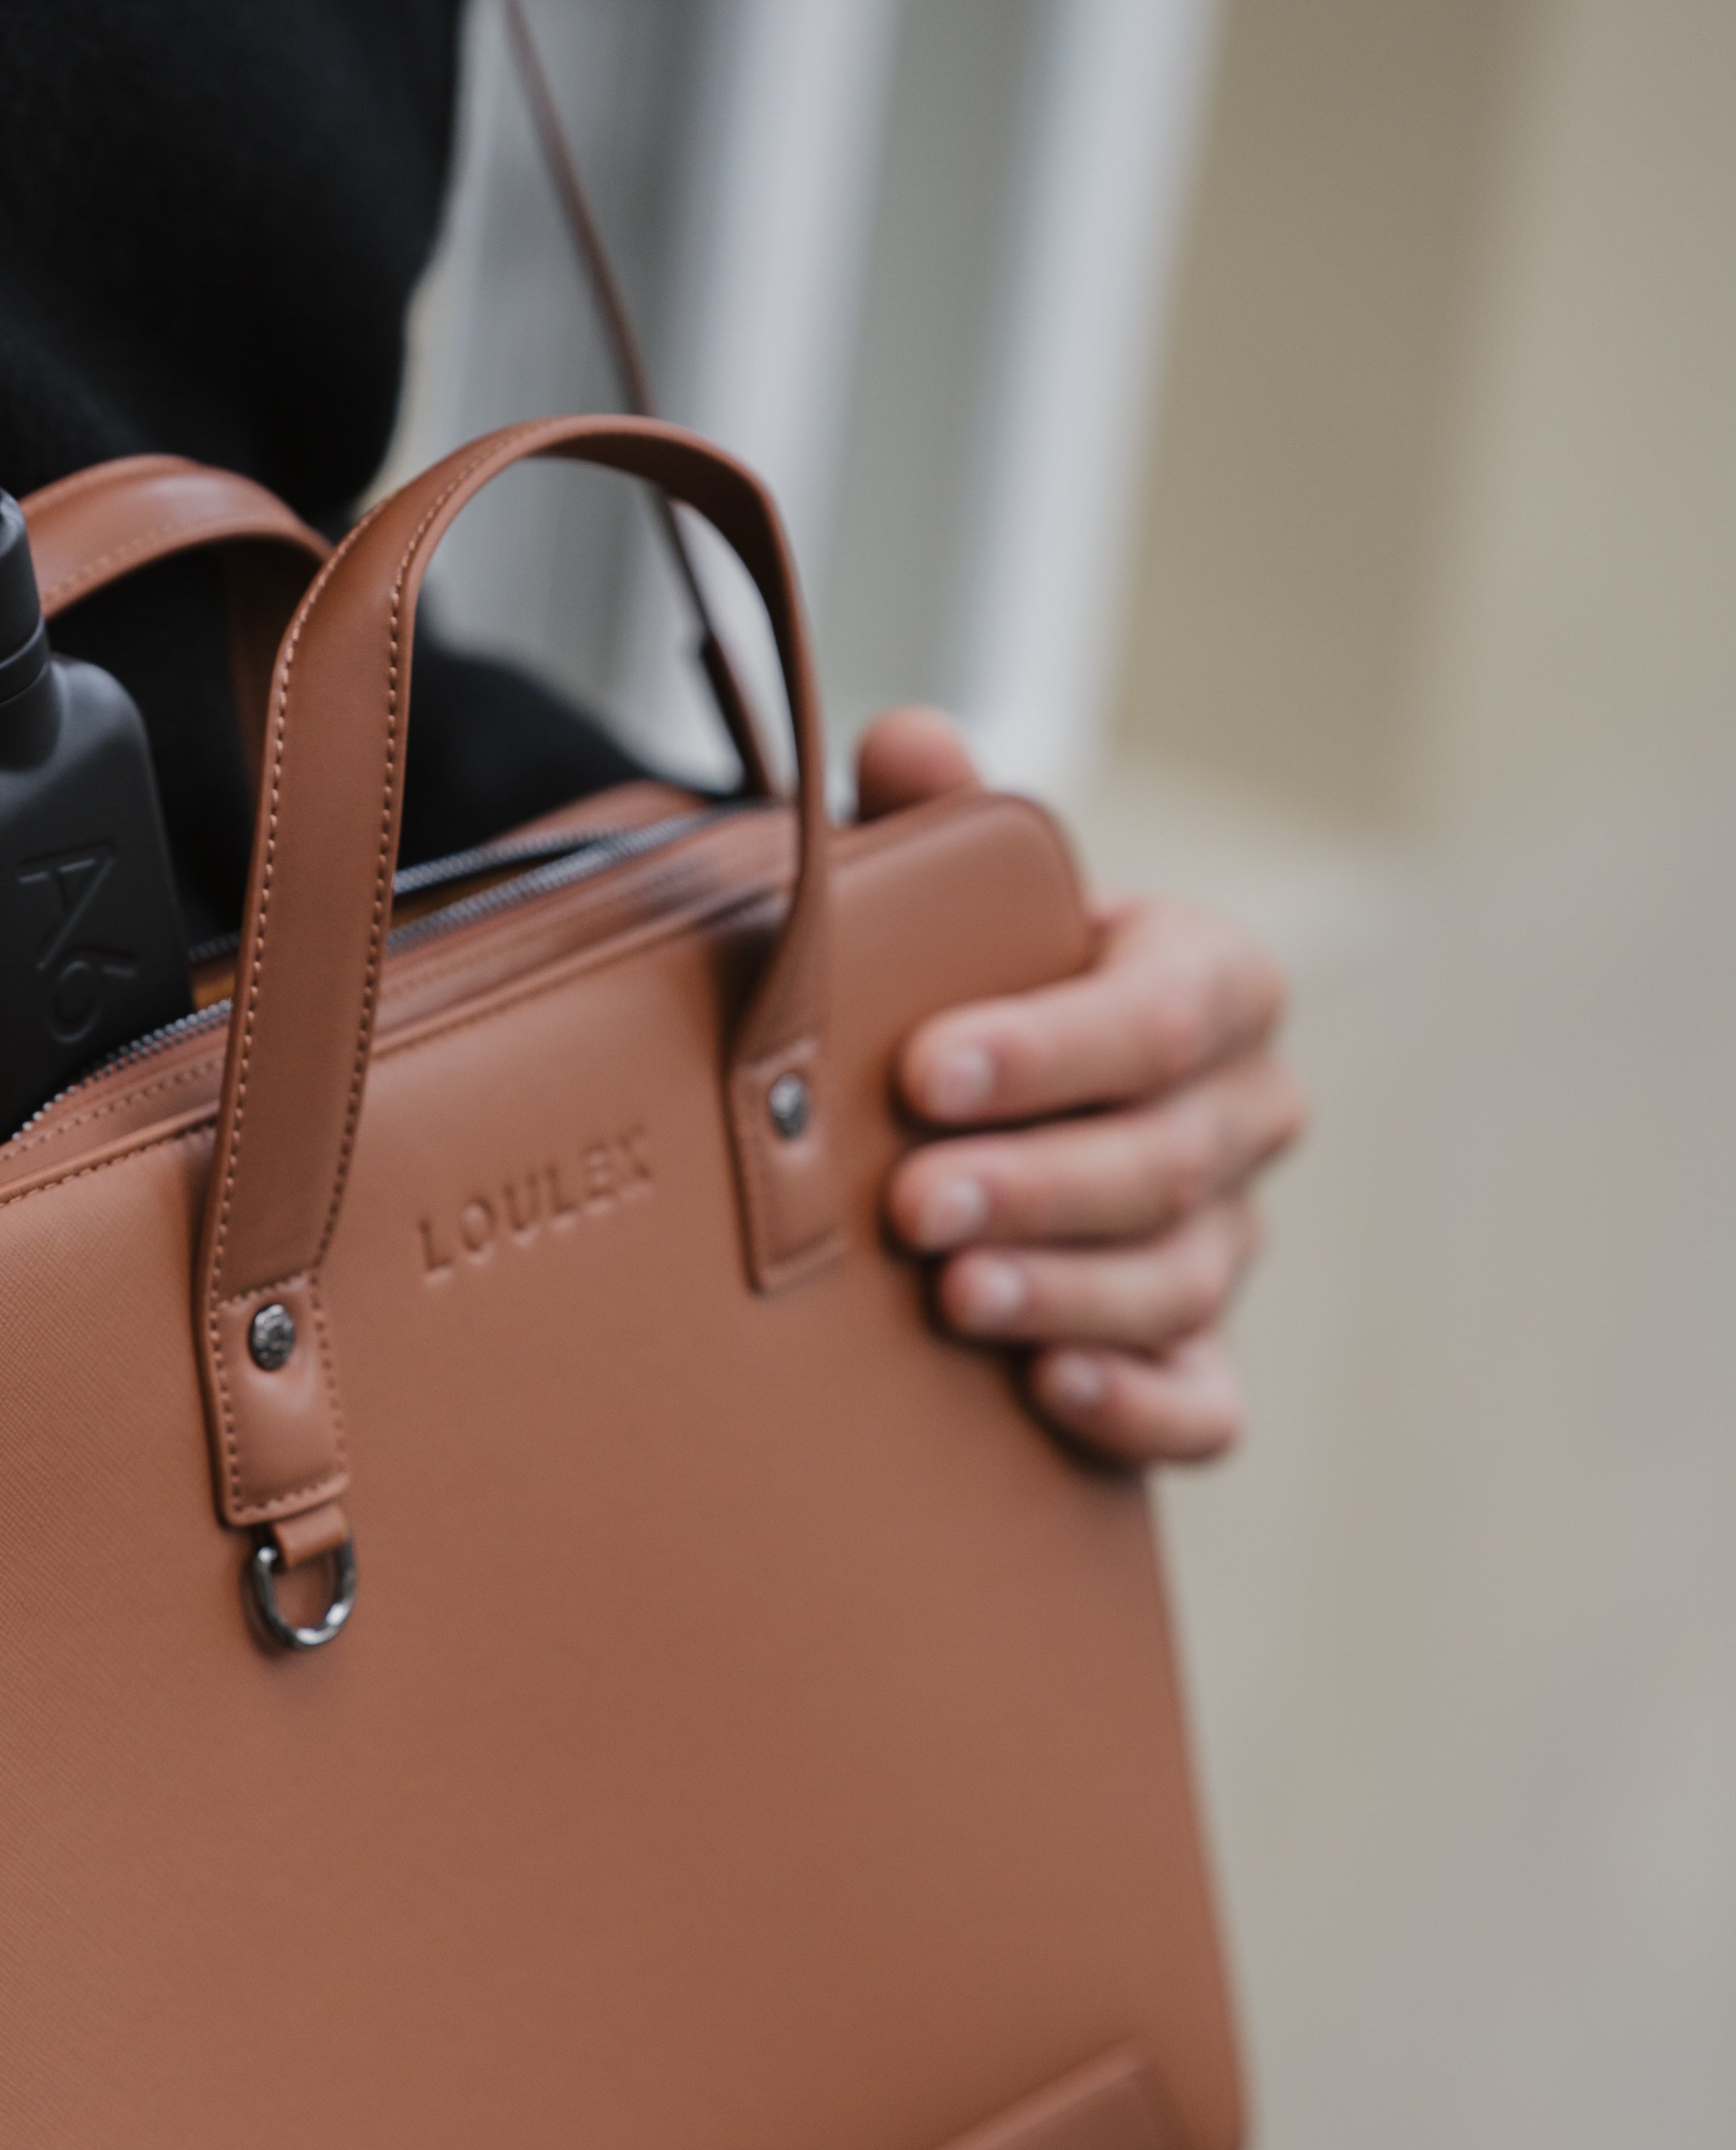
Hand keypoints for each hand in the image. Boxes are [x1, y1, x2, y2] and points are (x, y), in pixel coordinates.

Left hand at [862, 709, 1302, 1464]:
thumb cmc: (968, 1000)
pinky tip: (1053, 1391)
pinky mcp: (1198, 1361)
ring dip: (1065, 1291)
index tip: (924, 1071)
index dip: (1048, 1046)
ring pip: (1175, 1279)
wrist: (977, 1128)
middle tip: (915, 1204)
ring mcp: (1226, 1246)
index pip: (1162, 1013)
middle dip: (1037, 1184)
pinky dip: (1138, 1406)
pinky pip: (1201, 1405)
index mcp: (1208, 983)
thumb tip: (908, 743)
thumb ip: (937, 824)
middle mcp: (1240, 1115)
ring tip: (956, 1296)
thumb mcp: (952, 907)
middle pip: (1167, 1158)